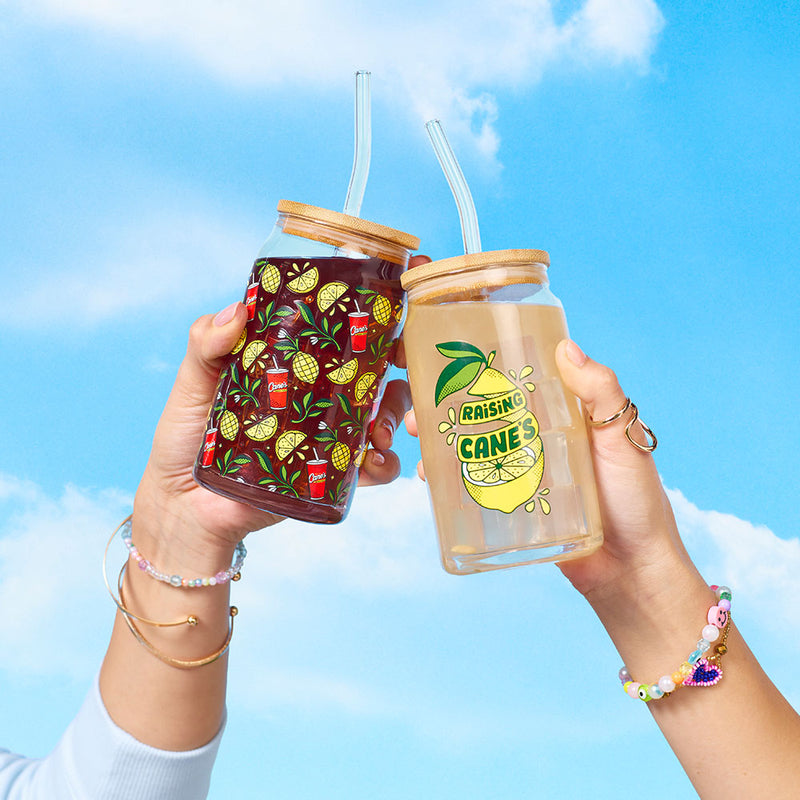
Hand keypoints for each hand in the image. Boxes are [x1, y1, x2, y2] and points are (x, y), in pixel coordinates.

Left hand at [134, 279, 420, 561]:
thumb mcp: (194, 382)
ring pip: (385, 412)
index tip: (401, 295)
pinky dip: (385, 463)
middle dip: (405, 359)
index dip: (379, 310)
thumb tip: (236, 311)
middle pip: (378, 366)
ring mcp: (330, 431)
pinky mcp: (333, 472)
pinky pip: (376, 466)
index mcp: (296, 360)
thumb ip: (205, 345)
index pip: (342, 327)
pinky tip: (373, 462)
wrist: (183, 504)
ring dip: (396, 414)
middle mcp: (321, 391)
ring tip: (379, 429)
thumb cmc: (187, 435)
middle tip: (403, 360)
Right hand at [405, 338, 704, 602]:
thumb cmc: (637, 499)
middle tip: (419, 407)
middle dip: (448, 408)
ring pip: (475, 451)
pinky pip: (477, 489)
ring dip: (442, 443)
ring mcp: (523, 474)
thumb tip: (566, 347)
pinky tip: (430, 478)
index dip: (484, 372)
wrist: (632, 570)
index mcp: (563, 416)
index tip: (451, 362)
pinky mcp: (514, 508)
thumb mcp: (621, 437)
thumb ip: (601, 392)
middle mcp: (539, 440)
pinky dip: (450, 482)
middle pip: (486, 416)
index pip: (519, 383)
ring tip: (419, 442)